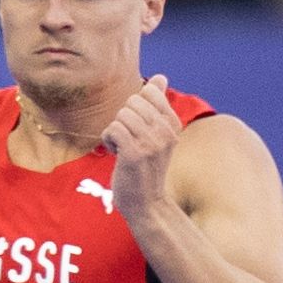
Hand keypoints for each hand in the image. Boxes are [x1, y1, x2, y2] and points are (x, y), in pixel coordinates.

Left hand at [102, 73, 179, 218]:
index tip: (139, 128)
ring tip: (124, 149)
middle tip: (130, 141)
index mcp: (173, 124)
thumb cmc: (146, 168)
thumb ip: (158, 104)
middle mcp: (166, 132)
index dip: (135, 107)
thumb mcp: (157, 134)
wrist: (147, 205)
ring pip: (121, 115)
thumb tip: (160, 77)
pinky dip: (109, 140)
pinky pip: (113, 128)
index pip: (149, 91)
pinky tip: (117, 155)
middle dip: (124, 119)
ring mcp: (151, 143)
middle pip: (132, 101)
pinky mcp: (135, 153)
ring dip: (115, 131)